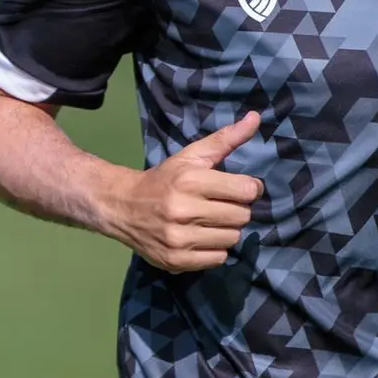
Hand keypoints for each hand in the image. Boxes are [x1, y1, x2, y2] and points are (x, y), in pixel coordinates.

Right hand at [106, 112, 264, 273]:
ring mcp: (179, 238)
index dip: (247, 188)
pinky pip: (219, 258)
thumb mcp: (191, 156)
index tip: (236, 188)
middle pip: (243, 216)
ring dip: (225, 230)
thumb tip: (256, 118)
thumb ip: (225, 139)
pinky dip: (213, 249)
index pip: (247, 190)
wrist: (122, 206)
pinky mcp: (177, 260)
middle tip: (218, 205)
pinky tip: (198, 237)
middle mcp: (184, 210)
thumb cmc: (164, 178)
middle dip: (235, 209)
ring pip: (232, 238)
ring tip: (207, 222)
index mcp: (190, 180)